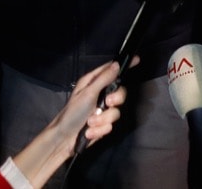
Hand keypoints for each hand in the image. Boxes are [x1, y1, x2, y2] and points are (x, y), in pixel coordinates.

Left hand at [9, 58, 129, 187]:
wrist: (64, 140)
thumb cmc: (72, 113)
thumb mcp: (88, 93)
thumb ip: (104, 79)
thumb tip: (117, 64)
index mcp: (93, 83)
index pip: (111, 70)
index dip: (123, 66)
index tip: (137, 60)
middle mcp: (99, 95)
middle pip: (120, 92)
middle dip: (115, 100)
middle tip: (108, 103)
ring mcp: (102, 110)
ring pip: (116, 112)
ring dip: (103, 120)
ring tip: (90, 123)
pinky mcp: (103, 124)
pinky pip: (110, 125)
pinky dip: (100, 129)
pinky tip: (90, 132)